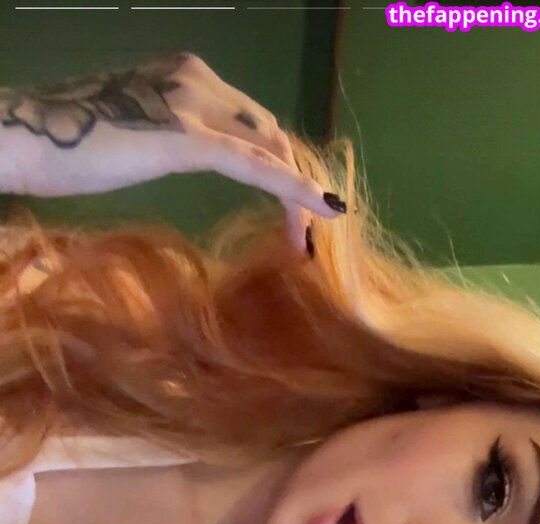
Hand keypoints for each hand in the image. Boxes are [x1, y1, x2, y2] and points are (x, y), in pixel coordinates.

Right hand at [0, 52, 345, 251]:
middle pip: (269, 134)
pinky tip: (321, 208)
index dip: (277, 166)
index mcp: (187, 76)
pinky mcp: (185, 138)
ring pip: (268, 148)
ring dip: (295, 195)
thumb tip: (178, 158)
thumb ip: (166, 138)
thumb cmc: (65, 147)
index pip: (250, 123)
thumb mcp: (132, 135)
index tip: (290, 211)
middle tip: (305, 236)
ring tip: (309, 241)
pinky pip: (252, 164)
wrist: (26, 139)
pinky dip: (291, 188)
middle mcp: (198, 80)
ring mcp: (192, 105)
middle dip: (293, 183)